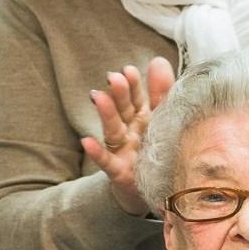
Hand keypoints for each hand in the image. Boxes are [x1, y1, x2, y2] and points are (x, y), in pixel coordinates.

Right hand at [81, 56, 174, 214]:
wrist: (154, 189)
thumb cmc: (156, 149)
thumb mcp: (161, 119)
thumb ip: (161, 92)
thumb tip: (158, 60)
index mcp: (142, 117)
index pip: (136, 97)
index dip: (133, 84)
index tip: (129, 70)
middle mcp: (129, 131)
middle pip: (123, 110)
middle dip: (119, 94)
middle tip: (114, 77)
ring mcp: (122, 150)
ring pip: (113, 130)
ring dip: (106, 114)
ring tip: (98, 97)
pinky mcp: (119, 171)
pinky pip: (106, 161)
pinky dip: (96, 152)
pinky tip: (86, 141)